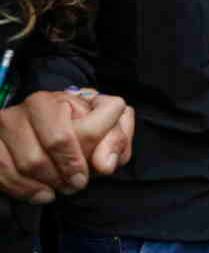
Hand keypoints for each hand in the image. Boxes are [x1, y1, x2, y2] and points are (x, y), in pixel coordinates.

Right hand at [0, 90, 131, 202]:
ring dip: (48, 182)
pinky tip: (40, 192)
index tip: (95, 171)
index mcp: (69, 98)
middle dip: (67, 171)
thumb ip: (116, 141)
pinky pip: (3, 173)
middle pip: (55, 146)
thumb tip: (106, 165)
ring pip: (29, 163)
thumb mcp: (107, 129)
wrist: (47, 127)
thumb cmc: (81, 128)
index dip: (92, 155)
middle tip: (75, 183)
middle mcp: (34, 104)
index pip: (85, 131)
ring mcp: (8, 122)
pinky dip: (24, 189)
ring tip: (59, 187)